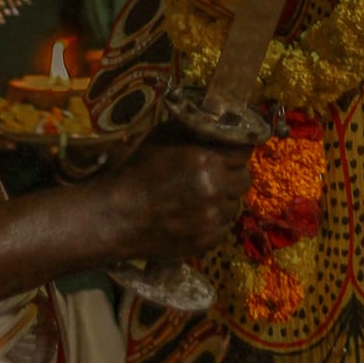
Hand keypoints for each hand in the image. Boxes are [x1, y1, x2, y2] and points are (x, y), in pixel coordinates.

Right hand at [112, 138, 250, 260]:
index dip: (237, 149)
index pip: (244, 150)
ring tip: (200, 197)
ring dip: (223, 199)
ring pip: (234, 204)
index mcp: (206, 160)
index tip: (230, 151)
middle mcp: (215, 189)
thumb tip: (215, 122)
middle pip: (244, 179)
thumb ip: (193, 130)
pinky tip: (195, 215)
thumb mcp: (162, 137)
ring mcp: (213, 218)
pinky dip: (215, 221)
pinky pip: (224, 226)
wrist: (119, 215)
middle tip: (216, 174)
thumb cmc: (137, 171)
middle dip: (232, 174)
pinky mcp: (208, 241)